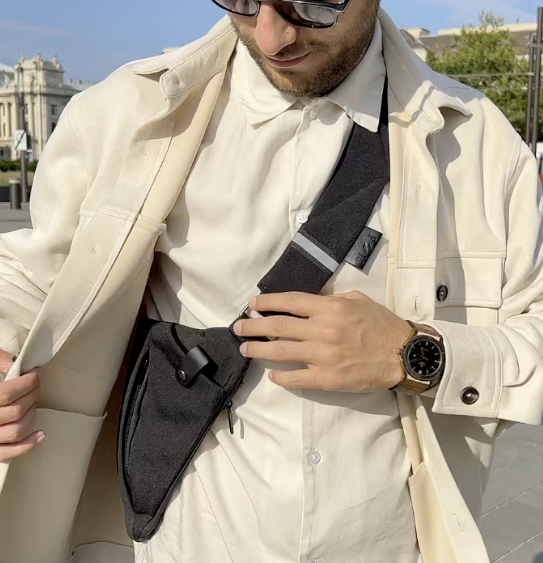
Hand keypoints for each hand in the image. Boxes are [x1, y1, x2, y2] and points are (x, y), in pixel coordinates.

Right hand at [0, 351, 43, 461]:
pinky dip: (27, 445)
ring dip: (31, 415)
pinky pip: (8, 452)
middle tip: (36, 384)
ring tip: (33, 402)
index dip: (29, 382)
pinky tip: (39, 435)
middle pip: (17, 410)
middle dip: (33, 394)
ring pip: (17, 430)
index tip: (37, 373)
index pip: (9, 393)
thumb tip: (15, 364)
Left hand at [233, 291, 412, 392]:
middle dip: (253, 326)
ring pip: (281, 351)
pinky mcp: (328, 378)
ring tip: (245, 349)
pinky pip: (297, 378)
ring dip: (259, 349)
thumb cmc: (382, 324)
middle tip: (238, 327)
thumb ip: (331, 299)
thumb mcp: (357, 300)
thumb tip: (306, 301)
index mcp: (330, 308)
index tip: (252, 304)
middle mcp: (322, 330)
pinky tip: (272, 374)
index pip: (289, 302)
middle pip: (278, 326)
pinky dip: (281, 376)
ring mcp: (323, 356)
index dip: (267, 302)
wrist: (404, 355)